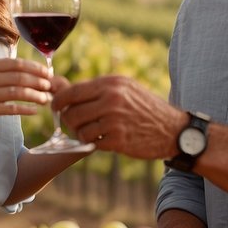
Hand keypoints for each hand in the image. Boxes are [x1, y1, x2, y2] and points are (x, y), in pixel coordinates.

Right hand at [0, 58, 51, 134]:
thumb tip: (18, 71)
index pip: (15, 64)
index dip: (34, 68)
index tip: (47, 73)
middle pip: (19, 77)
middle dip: (39, 81)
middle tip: (51, 86)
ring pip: (16, 92)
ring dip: (35, 96)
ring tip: (46, 99)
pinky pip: (8, 109)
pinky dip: (24, 109)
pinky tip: (34, 111)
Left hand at [52, 75, 181, 158]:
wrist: (173, 130)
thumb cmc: (144, 108)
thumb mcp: (123, 89)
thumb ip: (93, 89)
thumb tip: (57, 85)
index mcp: (111, 83)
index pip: (72, 92)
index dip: (57, 101)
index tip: (55, 108)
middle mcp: (111, 99)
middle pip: (71, 113)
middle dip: (68, 121)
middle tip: (76, 124)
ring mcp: (114, 120)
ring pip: (79, 130)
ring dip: (82, 134)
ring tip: (93, 132)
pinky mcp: (118, 140)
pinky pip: (91, 143)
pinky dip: (95, 143)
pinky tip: (106, 140)